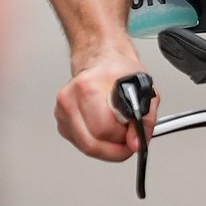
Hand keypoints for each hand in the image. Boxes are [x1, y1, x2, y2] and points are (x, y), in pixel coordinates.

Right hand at [56, 48, 156, 162]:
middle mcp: (71, 97)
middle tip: (126, 141)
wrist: (100, 57)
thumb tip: (136, 143)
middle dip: (114, 148)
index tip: (133, 138)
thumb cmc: (119, 70)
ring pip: (85, 146)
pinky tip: (103, 129)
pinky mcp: (60, 119)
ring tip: (117, 132)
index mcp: (89, 86)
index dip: (123, 139)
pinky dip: (95, 142)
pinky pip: (79, 143)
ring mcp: (62, 109)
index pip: (104, 129)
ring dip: (105, 147)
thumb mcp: (144, 90)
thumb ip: (145, 120)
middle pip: (91, 143)